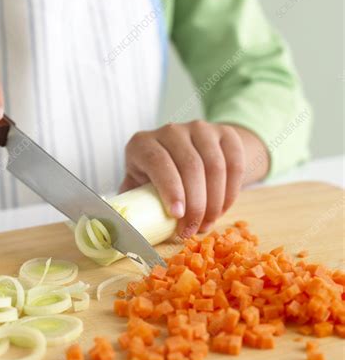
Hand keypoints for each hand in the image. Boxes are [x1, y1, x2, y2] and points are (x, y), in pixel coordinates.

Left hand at [120, 120, 268, 236]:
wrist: (187, 156)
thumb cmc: (156, 179)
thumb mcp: (139, 186)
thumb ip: (132, 202)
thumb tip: (124, 228)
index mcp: (142, 143)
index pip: (158, 162)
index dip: (170, 190)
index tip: (177, 216)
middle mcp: (170, 131)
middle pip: (190, 166)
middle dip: (195, 205)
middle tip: (194, 231)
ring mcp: (200, 128)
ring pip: (215, 166)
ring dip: (214, 202)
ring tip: (207, 224)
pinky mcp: (225, 133)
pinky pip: (235, 163)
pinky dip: (231, 191)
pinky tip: (222, 210)